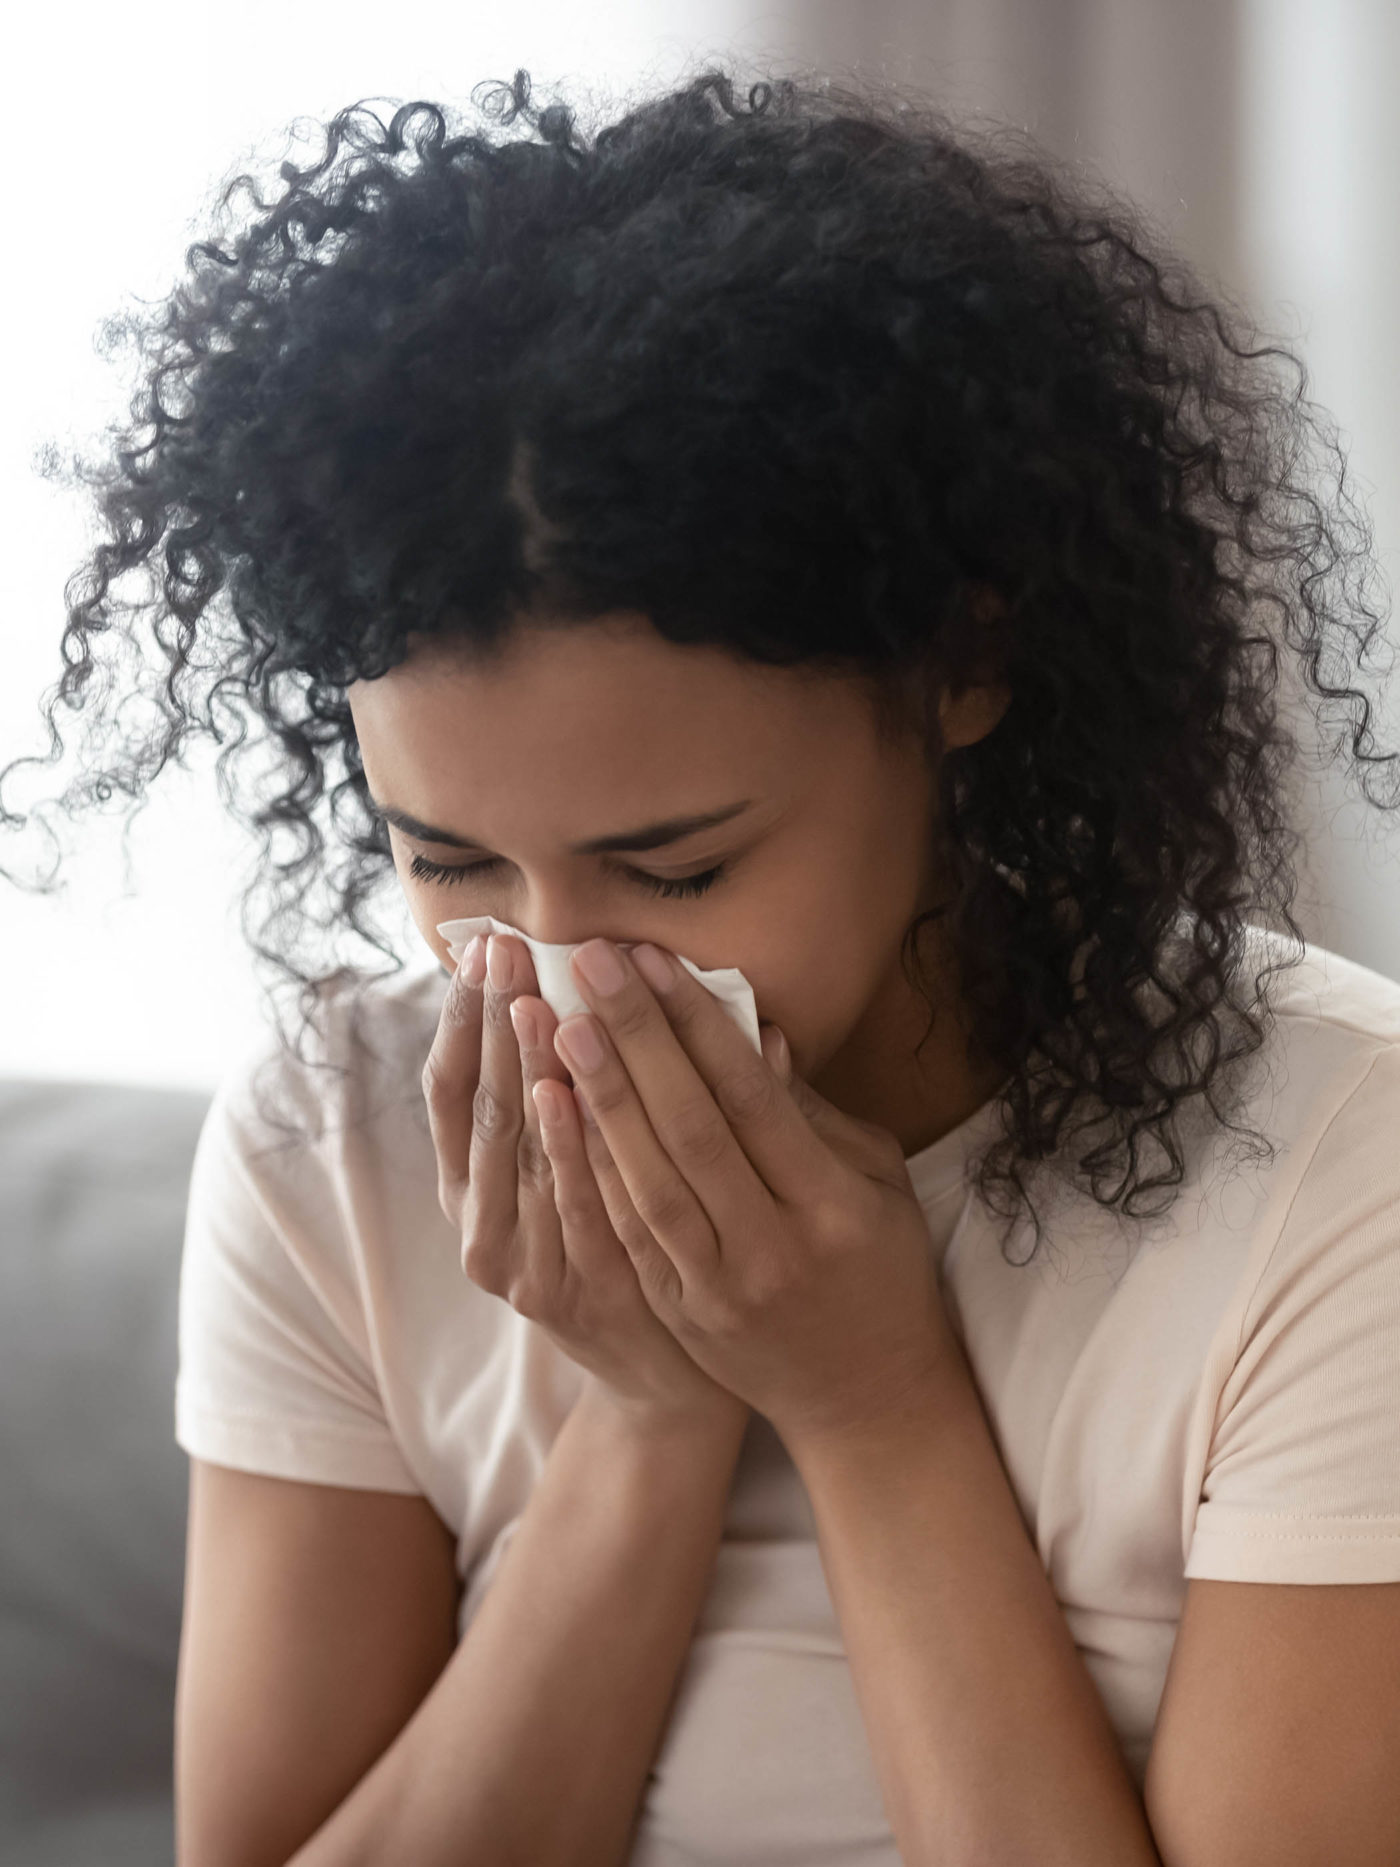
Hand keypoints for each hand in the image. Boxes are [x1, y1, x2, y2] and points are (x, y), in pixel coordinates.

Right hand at [421, 930, 749, 1437]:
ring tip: (530, 1000)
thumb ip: (584, 1089)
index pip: (449, 1086)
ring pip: (514, 1154)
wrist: (667, 1376)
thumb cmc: (634, 1245)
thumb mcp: (590, 1167)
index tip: (481, 946)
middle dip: (490, 1022)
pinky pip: (563, 1208)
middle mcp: (479, 1223)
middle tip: (503, 949)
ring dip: (521, 1072)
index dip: (462, 1016)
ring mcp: (517, 1264)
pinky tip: (563, 1094)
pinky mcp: (563, 1298)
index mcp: (474, 1186)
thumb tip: (604, 978)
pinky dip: (563, 1150)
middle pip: (477, 1107)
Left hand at [542, 935, 961, 1449]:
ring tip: (556, 1025)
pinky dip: (591, 1168)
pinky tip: (556, 1112)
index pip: (752, 1100)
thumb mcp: (876, 1181)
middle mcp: (773, 1248)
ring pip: (647, 1183)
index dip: (698, 1027)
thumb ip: (811, 1113)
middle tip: (589, 967)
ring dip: (597, 1098)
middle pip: (690, 1131)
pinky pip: (626, 1232)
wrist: (865, 1398)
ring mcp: (719, 1288)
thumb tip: (754, 1034)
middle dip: (634, 1040)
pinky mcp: (679, 1312)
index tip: (654, 962)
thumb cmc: (880, 1267)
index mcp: (833, 1205)